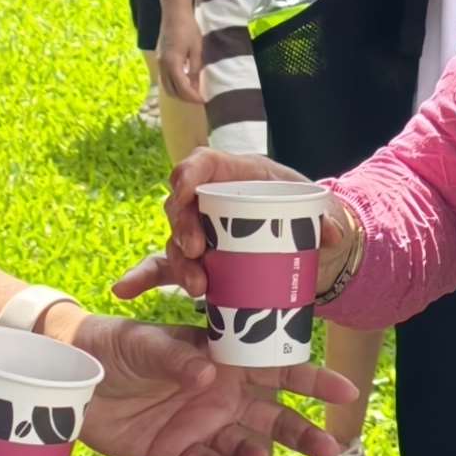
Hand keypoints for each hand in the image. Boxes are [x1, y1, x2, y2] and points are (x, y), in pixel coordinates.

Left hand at [68, 310, 351, 455]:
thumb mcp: (142, 344)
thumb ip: (175, 358)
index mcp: (221, 359)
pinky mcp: (176, 454)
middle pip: (272, 416)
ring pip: (245, 446)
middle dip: (302, 431)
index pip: (275, 368)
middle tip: (331, 446)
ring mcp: (200, 426)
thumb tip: (207, 375)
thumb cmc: (111, 347)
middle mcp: (219, 395)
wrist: (70, 381)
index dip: (312, 379)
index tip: (346, 391)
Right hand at [128, 149, 342, 306]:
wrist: (305, 241)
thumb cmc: (305, 213)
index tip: (185, 191)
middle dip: (183, 227)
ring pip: (175, 242)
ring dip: (180, 263)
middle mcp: (209, 200)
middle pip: (181, 205)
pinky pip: (164, 268)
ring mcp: (200, 231)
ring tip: (198, 287)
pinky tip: (124, 291)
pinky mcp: (198, 260)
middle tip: (198, 250)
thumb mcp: (318, 210)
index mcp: (233, 174)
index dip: (189, 173)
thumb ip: (326, 219)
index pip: (202, 164)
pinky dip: (143, 279)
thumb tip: (332, 234)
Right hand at [154, 11, 205, 108]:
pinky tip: (184, 82)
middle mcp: (163, 65)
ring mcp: (159, 62)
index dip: (193, 97)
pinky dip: (173, 85)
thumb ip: (195, 68)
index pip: (182, 88)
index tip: (204, 100)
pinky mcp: (159, 58)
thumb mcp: (196, 49)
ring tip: (192, 92)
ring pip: (166, 86)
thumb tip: (196, 86)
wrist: (174, 12)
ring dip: (178, 93)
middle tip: (199, 98)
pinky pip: (164, 78)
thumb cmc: (188, 28)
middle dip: (185, 98)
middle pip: (172, 90)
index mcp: (172, 63)